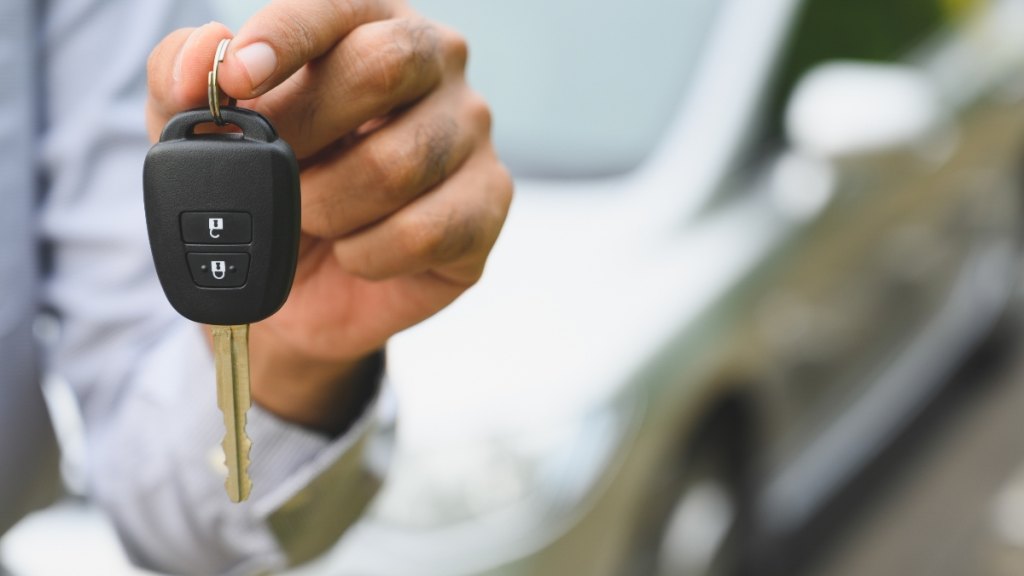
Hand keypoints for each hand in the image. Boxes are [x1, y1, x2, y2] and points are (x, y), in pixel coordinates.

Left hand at [146, 1, 511, 432]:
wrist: (305, 287)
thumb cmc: (267, 187)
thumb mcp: (201, 134)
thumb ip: (180, 78)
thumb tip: (206, 52)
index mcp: (368, 22)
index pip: (337, 6)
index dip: (285, 37)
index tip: (239, 78)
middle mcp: (436, 63)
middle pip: (384, 65)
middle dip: (305, 131)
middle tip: (272, 171)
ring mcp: (472, 132)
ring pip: (397, 163)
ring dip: (328, 207)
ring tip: (312, 218)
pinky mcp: (489, 202)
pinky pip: (423, 231)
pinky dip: (366, 254)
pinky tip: (356, 251)